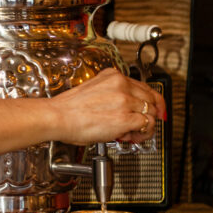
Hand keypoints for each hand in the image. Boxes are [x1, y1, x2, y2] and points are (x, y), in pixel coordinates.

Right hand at [49, 68, 166, 145]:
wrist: (57, 117)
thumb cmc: (68, 109)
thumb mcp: (93, 90)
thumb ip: (113, 94)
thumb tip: (126, 108)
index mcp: (113, 76)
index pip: (143, 87)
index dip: (152, 100)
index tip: (156, 108)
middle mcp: (121, 85)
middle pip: (151, 99)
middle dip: (149, 114)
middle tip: (141, 126)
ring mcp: (124, 101)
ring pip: (151, 113)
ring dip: (145, 126)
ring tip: (131, 133)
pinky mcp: (125, 117)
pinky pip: (146, 125)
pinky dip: (142, 133)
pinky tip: (131, 136)